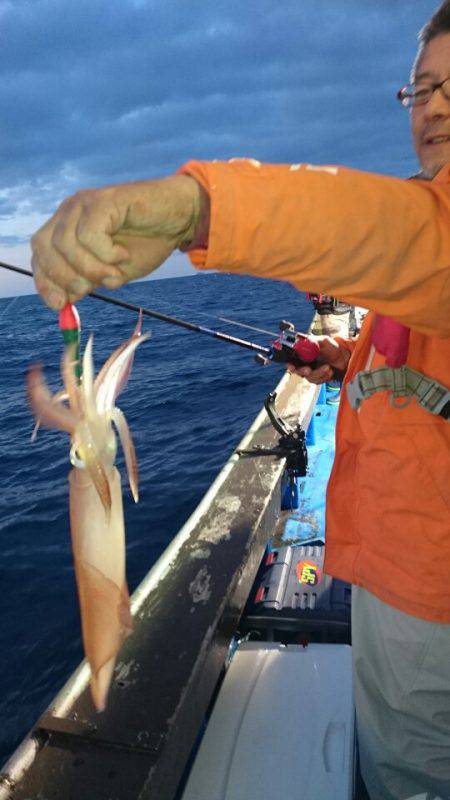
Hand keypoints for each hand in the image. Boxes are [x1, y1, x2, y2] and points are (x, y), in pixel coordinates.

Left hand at [31, 176, 203, 308]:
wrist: (178, 219)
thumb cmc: (146, 243)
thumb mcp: (111, 272)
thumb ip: (86, 282)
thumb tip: (62, 300)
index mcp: (68, 226)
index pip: (40, 252)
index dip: (45, 280)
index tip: (60, 304)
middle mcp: (71, 211)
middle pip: (45, 247)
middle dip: (65, 277)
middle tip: (92, 289)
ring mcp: (86, 203)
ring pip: (66, 243)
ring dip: (90, 269)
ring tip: (115, 274)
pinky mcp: (104, 200)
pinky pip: (90, 234)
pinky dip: (105, 254)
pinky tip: (123, 255)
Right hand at [287, 335, 350, 383]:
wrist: (344, 358)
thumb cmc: (333, 348)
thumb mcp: (324, 341)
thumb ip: (313, 341)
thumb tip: (302, 341)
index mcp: (303, 352)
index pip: (291, 360)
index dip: (290, 364)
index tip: (292, 366)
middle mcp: (304, 362)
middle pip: (297, 370)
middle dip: (303, 371)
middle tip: (308, 370)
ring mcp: (310, 371)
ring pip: (308, 377)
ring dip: (319, 373)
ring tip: (328, 367)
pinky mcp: (316, 378)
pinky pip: (316, 381)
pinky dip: (324, 377)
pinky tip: (330, 371)